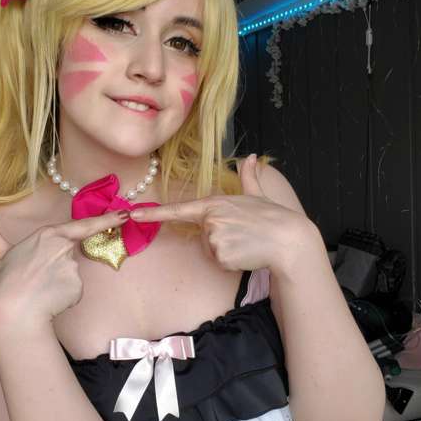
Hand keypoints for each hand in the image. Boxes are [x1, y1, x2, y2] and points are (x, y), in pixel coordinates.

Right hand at [0, 208, 129, 329]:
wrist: (13, 311)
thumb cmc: (5, 282)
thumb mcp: (0, 255)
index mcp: (48, 235)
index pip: (83, 226)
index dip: (107, 219)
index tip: (126, 214)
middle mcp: (63, 247)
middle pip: (70, 255)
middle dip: (59, 267)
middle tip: (39, 280)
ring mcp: (72, 267)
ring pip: (72, 274)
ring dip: (61, 282)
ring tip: (41, 290)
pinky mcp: (78, 286)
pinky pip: (74, 291)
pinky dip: (65, 296)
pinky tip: (50, 300)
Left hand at [128, 155, 311, 275]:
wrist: (288, 239)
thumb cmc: (272, 217)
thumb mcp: (257, 194)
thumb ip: (249, 177)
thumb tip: (251, 157)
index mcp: (214, 203)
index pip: (178, 209)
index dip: (154, 213)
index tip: (133, 215)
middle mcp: (210, 219)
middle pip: (202, 236)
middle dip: (220, 239)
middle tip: (243, 234)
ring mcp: (214, 237)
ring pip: (211, 251)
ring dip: (227, 251)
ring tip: (246, 242)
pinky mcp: (220, 255)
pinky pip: (220, 262)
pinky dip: (232, 262)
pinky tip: (246, 253)